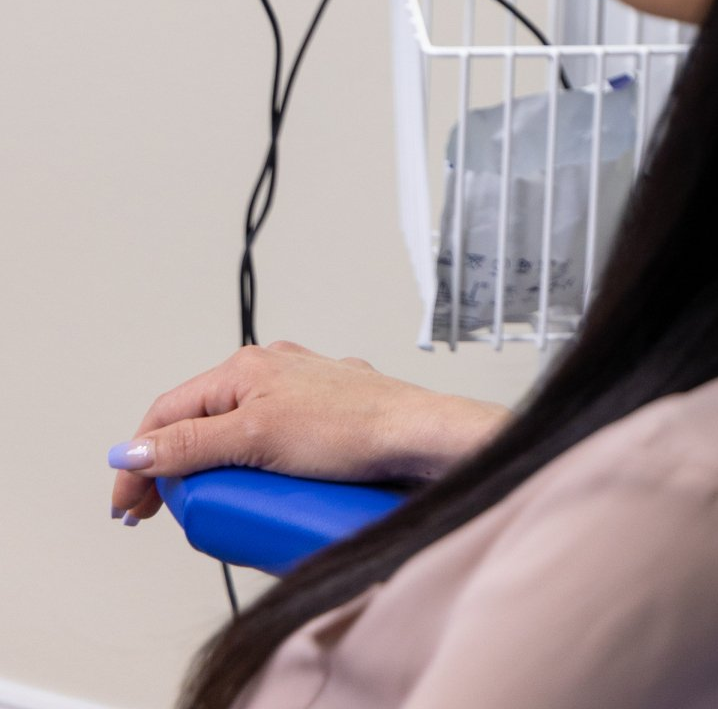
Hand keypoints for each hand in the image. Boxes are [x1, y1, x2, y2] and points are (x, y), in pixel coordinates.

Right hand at [108, 341, 510, 524]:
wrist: (423, 438)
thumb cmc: (353, 429)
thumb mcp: (256, 438)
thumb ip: (190, 445)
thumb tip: (134, 455)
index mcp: (245, 368)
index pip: (168, 412)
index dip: (140, 460)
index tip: (130, 506)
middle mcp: (273, 371)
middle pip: (202, 422)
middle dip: (176, 467)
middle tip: (161, 513)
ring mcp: (304, 392)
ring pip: (240, 433)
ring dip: (217, 468)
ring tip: (213, 504)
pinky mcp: (330, 417)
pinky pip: (278, 443)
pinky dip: (258, 467)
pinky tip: (262, 490)